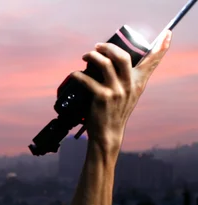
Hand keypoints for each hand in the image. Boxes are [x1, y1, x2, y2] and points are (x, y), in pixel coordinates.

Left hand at [71, 30, 171, 153]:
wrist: (108, 133)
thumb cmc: (115, 112)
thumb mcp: (128, 95)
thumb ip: (127, 80)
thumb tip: (112, 61)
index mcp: (138, 83)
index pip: (152, 62)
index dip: (161, 48)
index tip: (168, 33)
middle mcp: (129, 85)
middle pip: (123, 56)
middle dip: (109, 47)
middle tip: (97, 46)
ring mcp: (116, 91)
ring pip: (105, 64)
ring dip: (92, 56)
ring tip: (86, 56)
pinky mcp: (102, 97)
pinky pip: (87, 80)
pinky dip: (78, 75)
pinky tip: (75, 74)